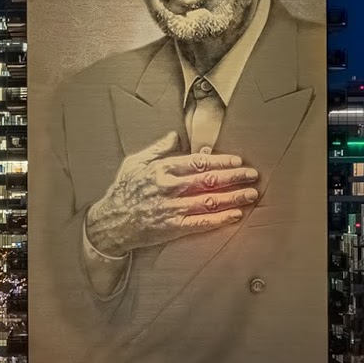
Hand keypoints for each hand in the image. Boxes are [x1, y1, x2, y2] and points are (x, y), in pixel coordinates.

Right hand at [84, 131, 258, 255]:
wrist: (110, 222)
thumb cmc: (123, 191)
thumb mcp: (134, 163)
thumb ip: (157, 149)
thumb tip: (174, 135)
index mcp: (161, 169)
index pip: (198, 162)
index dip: (221, 161)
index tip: (238, 161)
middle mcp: (169, 187)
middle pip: (209, 180)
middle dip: (235, 177)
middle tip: (253, 175)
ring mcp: (171, 208)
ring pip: (209, 201)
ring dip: (233, 197)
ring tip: (251, 194)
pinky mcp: (172, 227)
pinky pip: (201, 223)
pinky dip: (220, 219)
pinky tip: (235, 215)